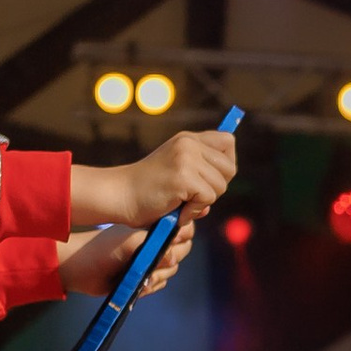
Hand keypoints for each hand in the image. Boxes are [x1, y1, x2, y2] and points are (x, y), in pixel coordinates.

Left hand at [55, 215, 195, 297]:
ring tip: (143, 278)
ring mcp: (149, 260)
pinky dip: (151, 287)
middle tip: (156, 265)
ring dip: (159, 276)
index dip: (181, 237)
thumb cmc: (103, 249)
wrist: (81, 269)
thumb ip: (155, 246)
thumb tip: (173, 258)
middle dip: (169, 262)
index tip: (173, 243)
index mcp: (152, 228)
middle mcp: (153, 242)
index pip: (181, 229)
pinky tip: (138, 287)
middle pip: (181, 252)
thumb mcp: (130, 242)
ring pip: (171, 271)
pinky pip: (160, 284)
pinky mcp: (144, 277)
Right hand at [70, 130, 236, 231]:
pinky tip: (177, 210)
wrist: (120, 196)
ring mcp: (186, 158)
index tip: (211, 177)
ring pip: (221, 186)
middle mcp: (188, 143)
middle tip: (193, 195)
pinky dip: (194, 211)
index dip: (226, 163)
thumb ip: (201, 173)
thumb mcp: (178, 171)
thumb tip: (224, 181)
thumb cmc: (149, 191)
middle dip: (217, 187)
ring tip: (181, 202)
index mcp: (188, 139)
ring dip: (204, 201)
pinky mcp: (183, 176)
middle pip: (229, 168)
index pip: (227, 141)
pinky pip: (208, 199)